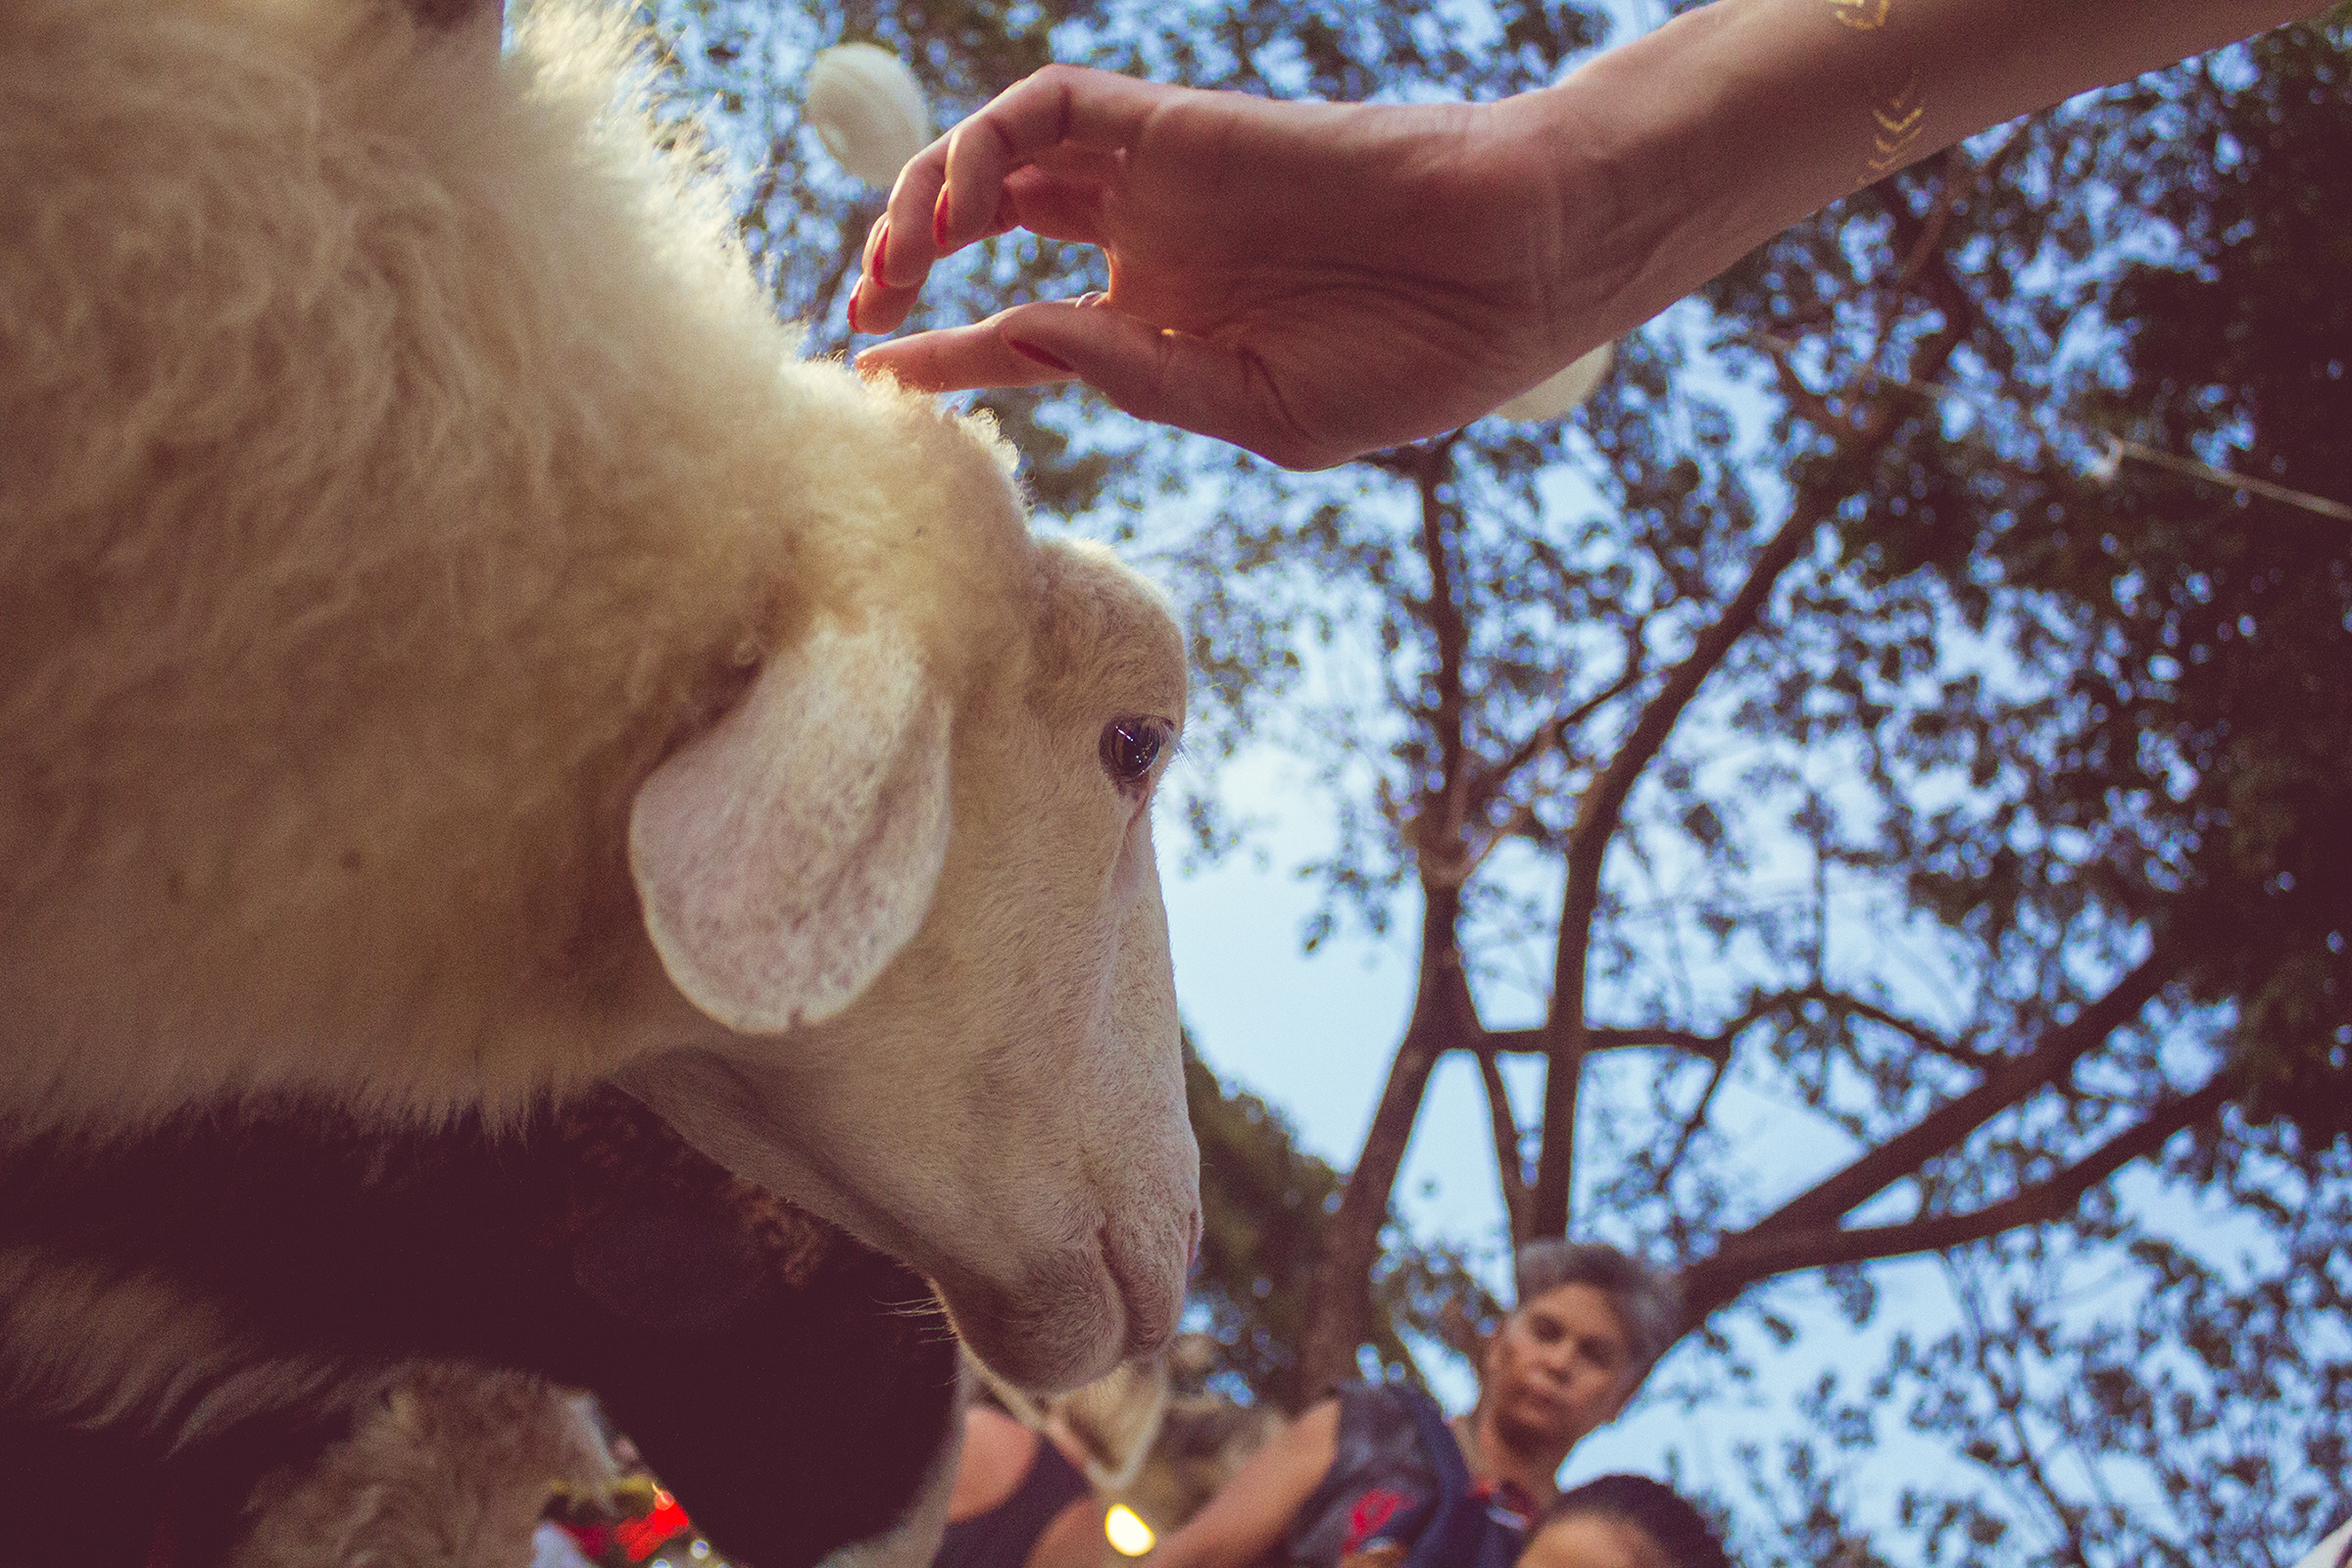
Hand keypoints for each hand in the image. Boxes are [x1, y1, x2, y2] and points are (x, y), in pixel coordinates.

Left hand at [849, 67, 1631, 469]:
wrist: (1515, 270)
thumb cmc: (1415, 361)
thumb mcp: (1259, 409)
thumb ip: (1137, 378)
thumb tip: (1017, 338)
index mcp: (1170, 332)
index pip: (1022, 333)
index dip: (941, 353)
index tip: (871, 377)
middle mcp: (1149, 250)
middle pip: (991, 229)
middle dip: (909, 261)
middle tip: (864, 304)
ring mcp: (1160, 185)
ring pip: (1004, 158)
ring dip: (926, 195)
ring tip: (893, 258)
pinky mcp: (1179, 125)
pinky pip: (1055, 107)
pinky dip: (988, 139)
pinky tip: (959, 205)